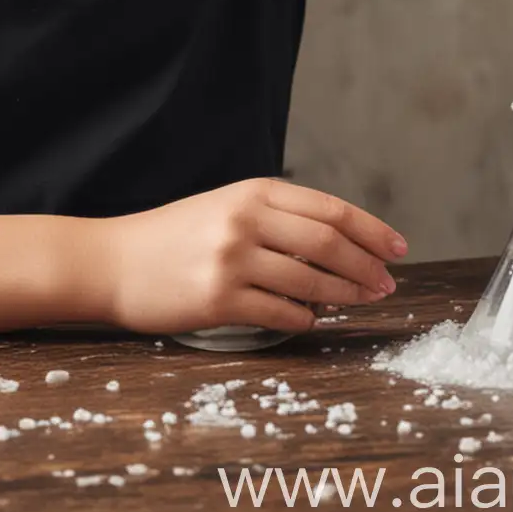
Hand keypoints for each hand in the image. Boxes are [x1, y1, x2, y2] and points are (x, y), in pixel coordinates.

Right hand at [97, 178, 406, 334]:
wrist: (114, 261)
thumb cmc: (175, 235)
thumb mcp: (226, 206)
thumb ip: (277, 217)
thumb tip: (339, 242)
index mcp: (253, 192)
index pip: (329, 209)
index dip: (371, 229)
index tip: (398, 248)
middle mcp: (245, 220)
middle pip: (328, 243)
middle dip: (366, 266)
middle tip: (387, 284)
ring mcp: (231, 260)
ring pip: (309, 281)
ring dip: (344, 295)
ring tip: (362, 302)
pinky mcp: (218, 300)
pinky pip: (280, 313)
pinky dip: (305, 318)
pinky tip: (313, 319)